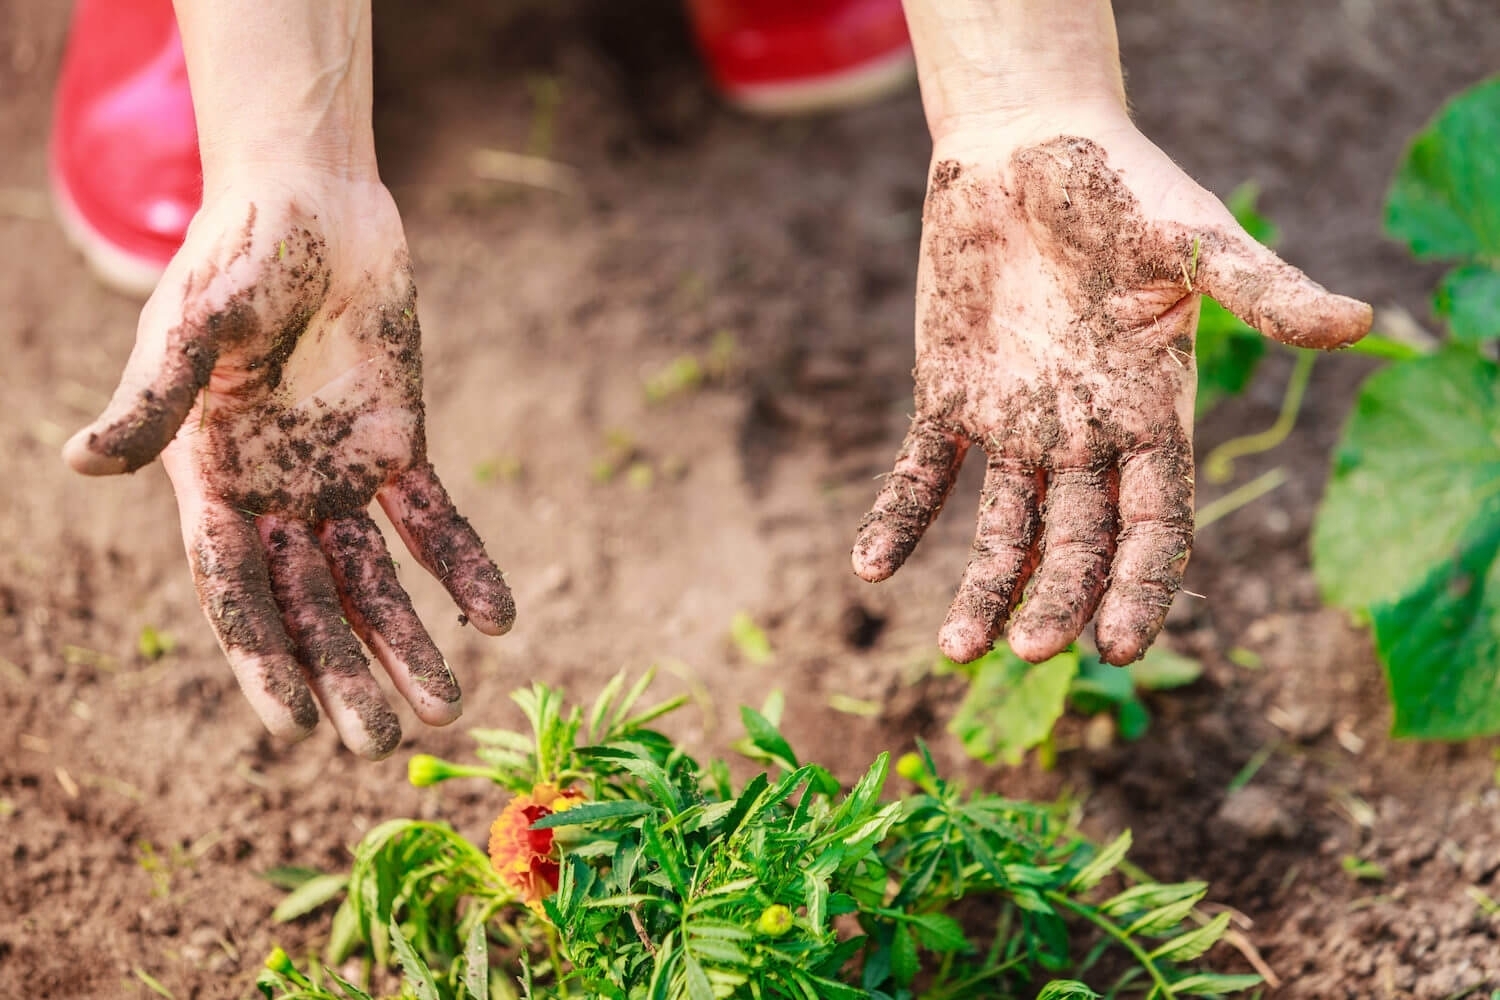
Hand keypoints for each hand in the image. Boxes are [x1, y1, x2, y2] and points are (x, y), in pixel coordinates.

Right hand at [65, 177, 514, 757]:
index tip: (296, 728)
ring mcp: (337, 477)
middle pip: (311, 608)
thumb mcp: (192, 327)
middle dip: (346, 676)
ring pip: (374, 583)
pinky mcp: (396, 448)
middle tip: (384, 745)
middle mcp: (274, 495)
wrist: (315, 204)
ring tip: (446, 709)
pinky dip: (462, 568)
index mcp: (211, 483)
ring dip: (409, 644)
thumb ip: (154, 398)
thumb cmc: (238, 257)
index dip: (264, 659)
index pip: (236, 593)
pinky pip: (433, 522)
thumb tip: (82, 461)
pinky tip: (497, 620)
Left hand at [852, 122, 1370, 665]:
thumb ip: (1260, 286)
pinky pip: (922, 473)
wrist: (1022, 141)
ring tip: (954, 649)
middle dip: (1056, 598)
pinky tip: (871, 567)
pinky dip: (899, 518)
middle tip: (1029, 651)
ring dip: (982, 588)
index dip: (1139, 585)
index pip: (1153, 524)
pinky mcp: (949, 399)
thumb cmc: (1119, 181)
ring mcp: (1015, 424)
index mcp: (1151, 412)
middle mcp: (1085, 435)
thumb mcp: (1190, 235)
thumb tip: (1361, 323)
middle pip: (1076, 543)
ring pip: (1003, 528)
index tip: (1115, 644)